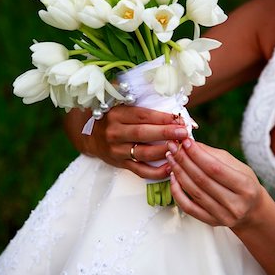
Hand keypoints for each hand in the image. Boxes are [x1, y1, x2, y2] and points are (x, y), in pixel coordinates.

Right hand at [67, 106, 188, 179]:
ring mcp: (117, 150)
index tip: (179, 118)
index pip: (142, 115)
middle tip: (184, 132)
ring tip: (181, 148)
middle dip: (166, 133)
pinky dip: (156, 172)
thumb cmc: (113, 117)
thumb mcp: (120, 104)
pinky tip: (171, 167)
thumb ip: (141, 103)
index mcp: (117, 114)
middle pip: (143, 133)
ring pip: (143, 153)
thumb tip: (171, 103)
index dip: (162, 117)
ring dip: (164, 151)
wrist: (91, 136)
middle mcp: (115, 132)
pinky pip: (140, 171)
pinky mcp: (120, 164)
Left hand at [166, 139, 263, 227]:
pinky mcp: (211, 222)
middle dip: (184, 160)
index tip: (185, 141)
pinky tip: (173, 178)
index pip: (215, 168)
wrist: (252, 211)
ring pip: (194, 192)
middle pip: (202, 179)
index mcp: (245, 187)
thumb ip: (213, 154)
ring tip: (171, 158)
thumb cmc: (244, 184)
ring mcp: (223, 216)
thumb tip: (190, 143)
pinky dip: (177, 192)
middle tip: (172, 147)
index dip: (197, 154)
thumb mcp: (236, 165)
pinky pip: (188, 207)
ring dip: (178, 172)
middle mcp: (235, 204)